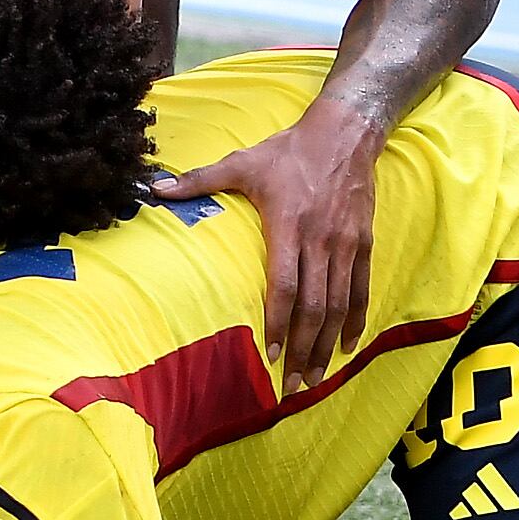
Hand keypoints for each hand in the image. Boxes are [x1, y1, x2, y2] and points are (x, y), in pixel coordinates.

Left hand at [151, 100, 381, 380]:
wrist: (345, 134)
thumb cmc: (288, 151)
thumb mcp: (243, 161)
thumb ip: (200, 179)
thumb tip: (154, 188)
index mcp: (289, 223)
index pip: (285, 284)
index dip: (278, 321)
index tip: (268, 353)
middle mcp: (320, 239)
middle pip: (314, 306)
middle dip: (303, 348)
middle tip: (292, 385)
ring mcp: (345, 244)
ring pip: (339, 304)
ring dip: (327, 344)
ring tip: (316, 378)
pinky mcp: (364, 243)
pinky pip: (362, 289)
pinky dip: (356, 321)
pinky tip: (348, 348)